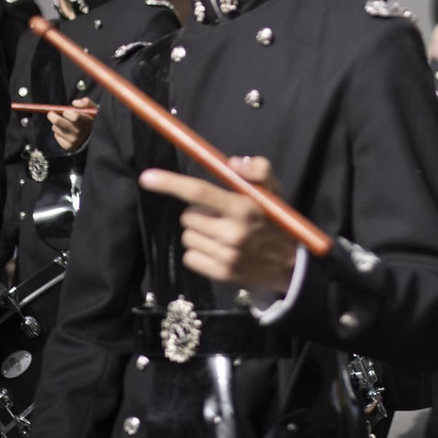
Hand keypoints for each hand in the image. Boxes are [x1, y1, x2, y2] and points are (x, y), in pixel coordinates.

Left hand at [48, 97, 95, 151]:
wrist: (94, 137)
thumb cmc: (90, 119)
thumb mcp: (93, 109)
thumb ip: (86, 102)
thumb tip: (74, 103)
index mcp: (87, 122)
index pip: (74, 117)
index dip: (67, 112)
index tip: (65, 111)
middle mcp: (80, 133)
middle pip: (58, 122)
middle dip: (52, 115)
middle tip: (51, 113)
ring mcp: (73, 141)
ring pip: (55, 128)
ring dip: (57, 125)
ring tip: (64, 123)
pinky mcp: (68, 147)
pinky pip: (56, 136)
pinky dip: (58, 133)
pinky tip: (65, 132)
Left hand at [137, 157, 297, 289]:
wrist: (290, 266)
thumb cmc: (275, 222)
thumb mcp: (274, 191)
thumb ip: (258, 170)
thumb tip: (231, 163)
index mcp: (243, 208)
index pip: (199, 192)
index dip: (170, 183)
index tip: (147, 178)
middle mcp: (232, 233)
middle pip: (188, 216)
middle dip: (198, 213)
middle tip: (220, 216)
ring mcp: (225, 256)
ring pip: (187, 236)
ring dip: (199, 233)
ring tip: (221, 234)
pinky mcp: (220, 274)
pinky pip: (189, 257)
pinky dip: (199, 252)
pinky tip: (217, 250)